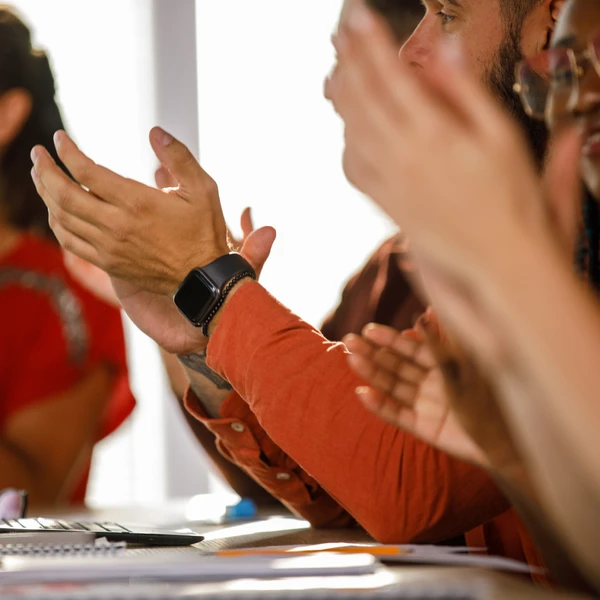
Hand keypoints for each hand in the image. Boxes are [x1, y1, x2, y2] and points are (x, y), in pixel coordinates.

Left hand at [32, 128, 275, 353]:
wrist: (204, 277)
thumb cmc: (204, 231)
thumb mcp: (203, 189)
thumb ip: (179, 158)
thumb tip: (155, 132)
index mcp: (137, 202)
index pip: (86, 171)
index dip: (67, 151)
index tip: (59, 138)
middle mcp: (117, 225)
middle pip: (64, 193)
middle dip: (45, 170)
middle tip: (37, 154)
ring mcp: (110, 247)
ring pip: (63, 218)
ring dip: (46, 195)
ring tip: (40, 177)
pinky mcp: (109, 263)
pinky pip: (70, 242)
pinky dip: (57, 223)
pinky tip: (55, 211)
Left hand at [329, 4, 580, 281]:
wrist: (500, 259)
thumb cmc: (511, 197)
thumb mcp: (501, 136)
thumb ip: (466, 91)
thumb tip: (442, 47)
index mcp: (434, 135)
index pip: (392, 78)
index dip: (371, 44)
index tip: (355, 17)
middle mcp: (404, 159)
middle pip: (364, 101)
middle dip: (348, 62)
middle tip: (337, 35)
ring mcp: (391, 185)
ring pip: (353, 134)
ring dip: (340, 100)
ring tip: (333, 73)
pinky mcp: (388, 207)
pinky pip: (354, 172)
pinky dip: (345, 146)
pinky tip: (345, 132)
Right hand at [343, 313, 521, 472]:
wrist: (510, 444)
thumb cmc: (493, 400)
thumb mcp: (465, 365)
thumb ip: (441, 341)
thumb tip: (427, 310)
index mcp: (445, 365)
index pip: (411, 348)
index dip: (390, 339)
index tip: (368, 330)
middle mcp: (433, 383)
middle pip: (397, 365)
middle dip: (373, 353)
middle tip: (349, 342)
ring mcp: (427, 405)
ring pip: (394, 386)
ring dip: (372, 373)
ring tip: (351, 360)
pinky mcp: (424, 427)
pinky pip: (398, 414)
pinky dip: (380, 405)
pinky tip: (363, 394)